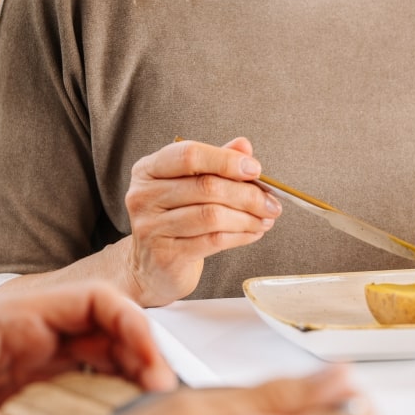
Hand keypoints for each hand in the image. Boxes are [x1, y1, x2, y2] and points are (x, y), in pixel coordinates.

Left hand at [0, 282, 175, 414]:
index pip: (95, 303)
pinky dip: (115, 402)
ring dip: (136, 382)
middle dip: (146, 360)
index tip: (150, 367)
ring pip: (110, 359)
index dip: (132, 328)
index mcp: (18, 321)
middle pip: (114, 331)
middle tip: (162, 401)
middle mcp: (38, 336)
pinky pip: (92, 388)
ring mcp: (42, 363)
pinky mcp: (41, 391)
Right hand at [118, 136, 282, 305]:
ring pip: (212, 216)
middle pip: (206, 187)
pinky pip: (213, 240)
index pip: (188, 155)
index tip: (255, 169)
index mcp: (148, 170)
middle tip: (271, 202)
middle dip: (247, 194)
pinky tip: (252, 233)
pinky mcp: (166, 256)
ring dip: (247, 218)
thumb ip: (215, 163)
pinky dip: (240, 236)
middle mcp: (144, 196)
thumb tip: (244, 146)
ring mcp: (151, 227)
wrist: (151, 268)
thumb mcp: (189, 186)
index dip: (226, 160)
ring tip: (265, 219)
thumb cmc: (173, 221)